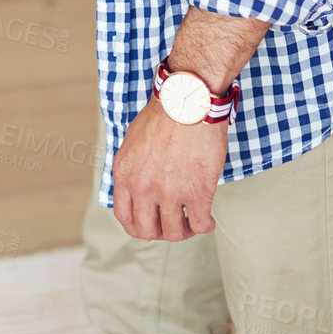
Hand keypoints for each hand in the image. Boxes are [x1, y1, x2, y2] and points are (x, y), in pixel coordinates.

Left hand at [111, 98, 229, 241]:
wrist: (187, 101)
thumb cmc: (163, 115)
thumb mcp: (132, 143)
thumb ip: (131, 170)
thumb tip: (136, 194)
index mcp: (124, 174)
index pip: (125, 218)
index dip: (140, 226)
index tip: (152, 223)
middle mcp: (143, 187)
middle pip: (147, 231)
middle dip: (161, 232)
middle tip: (173, 223)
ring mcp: (170, 192)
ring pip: (175, 233)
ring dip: (184, 230)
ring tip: (192, 220)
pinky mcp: (198, 192)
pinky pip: (201, 225)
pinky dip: (205, 226)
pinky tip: (208, 218)